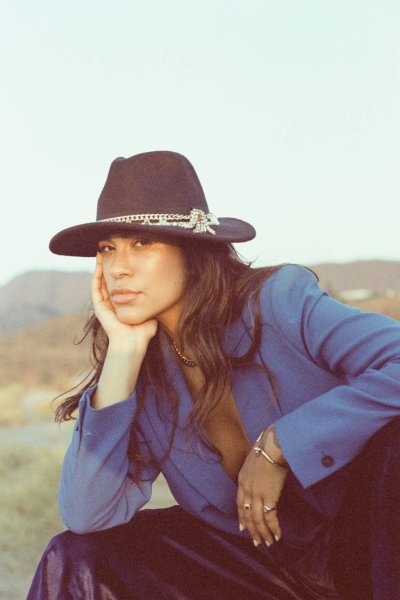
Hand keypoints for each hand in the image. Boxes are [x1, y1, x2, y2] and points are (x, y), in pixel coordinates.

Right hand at [92, 253, 156, 351]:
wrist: (133, 343)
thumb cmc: (143, 331)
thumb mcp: (149, 310)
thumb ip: (151, 300)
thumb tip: (160, 288)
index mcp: (121, 305)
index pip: (118, 285)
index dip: (118, 272)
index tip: (122, 259)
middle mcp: (111, 304)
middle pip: (106, 280)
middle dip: (107, 266)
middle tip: (108, 251)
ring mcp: (104, 306)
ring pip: (99, 282)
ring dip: (99, 268)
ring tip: (100, 253)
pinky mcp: (99, 308)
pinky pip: (95, 288)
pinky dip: (96, 276)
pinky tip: (98, 265)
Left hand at [237, 429, 287, 546]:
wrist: (273, 445)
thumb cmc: (267, 446)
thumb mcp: (255, 458)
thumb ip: (255, 468)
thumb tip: (263, 471)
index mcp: (242, 479)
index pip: (239, 503)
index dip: (241, 516)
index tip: (243, 527)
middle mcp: (246, 489)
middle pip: (246, 514)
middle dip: (251, 530)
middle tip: (256, 542)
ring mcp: (256, 494)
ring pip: (256, 520)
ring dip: (262, 533)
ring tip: (268, 543)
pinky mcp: (269, 497)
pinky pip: (270, 517)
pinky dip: (274, 528)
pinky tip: (278, 535)